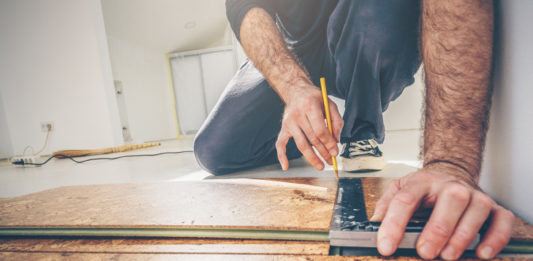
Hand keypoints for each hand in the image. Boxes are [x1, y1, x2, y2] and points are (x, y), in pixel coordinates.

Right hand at [275, 84, 342, 169]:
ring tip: (320, 166)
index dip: (328, 143)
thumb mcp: (329, 103)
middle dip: (323, 152)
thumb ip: (336, 121)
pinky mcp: (284, 128)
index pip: (319, 131)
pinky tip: (285, 166)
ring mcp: (289, 122)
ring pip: (301, 144)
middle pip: (312, 139)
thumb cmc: (315, 98)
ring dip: (311, 157)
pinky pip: (280, 143)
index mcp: (310, 106)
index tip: (335, 152)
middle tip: (331, 161)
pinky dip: (281, 156)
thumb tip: (336, 140)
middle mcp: (297, 114)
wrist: (296, 90)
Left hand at [371, 165, 514, 259]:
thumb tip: (372, 226)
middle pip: (449, 200)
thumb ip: (386, 206)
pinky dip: (495, 238)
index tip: (386, 247)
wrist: (451, 172)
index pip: (405, 200)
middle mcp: (449, 185)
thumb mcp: (399, 189)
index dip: (393, 224)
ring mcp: (474, 195)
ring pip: (476, 210)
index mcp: (421, 182)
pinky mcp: (493, 207)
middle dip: (438, 229)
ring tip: (449, 255)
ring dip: (463, 235)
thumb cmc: (424, 189)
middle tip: (425, 252)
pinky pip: (501, 220)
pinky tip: (481, 253)